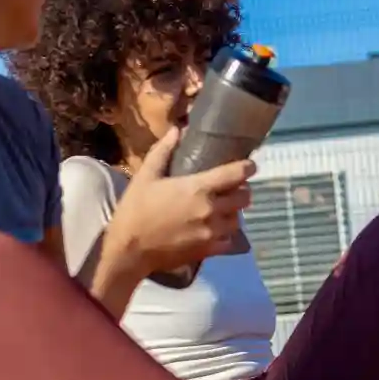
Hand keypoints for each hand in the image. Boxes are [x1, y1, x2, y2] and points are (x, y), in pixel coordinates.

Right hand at [104, 127, 254, 276]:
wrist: (129, 249)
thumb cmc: (136, 209)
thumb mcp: (146, 176)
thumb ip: (163, 151)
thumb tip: (177, 130)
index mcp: (198, 188)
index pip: (236, 174)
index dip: (247, 167)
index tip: (249, 165)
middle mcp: (211, 209)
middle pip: (245, 197)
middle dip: (242, 190)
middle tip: (232, 188)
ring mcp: (213, 232)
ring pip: (238, 219)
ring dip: (234, 212)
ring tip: (222, 208)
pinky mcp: (209, 250)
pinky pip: (229, 240)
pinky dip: (226, 233)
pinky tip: (215, 229)